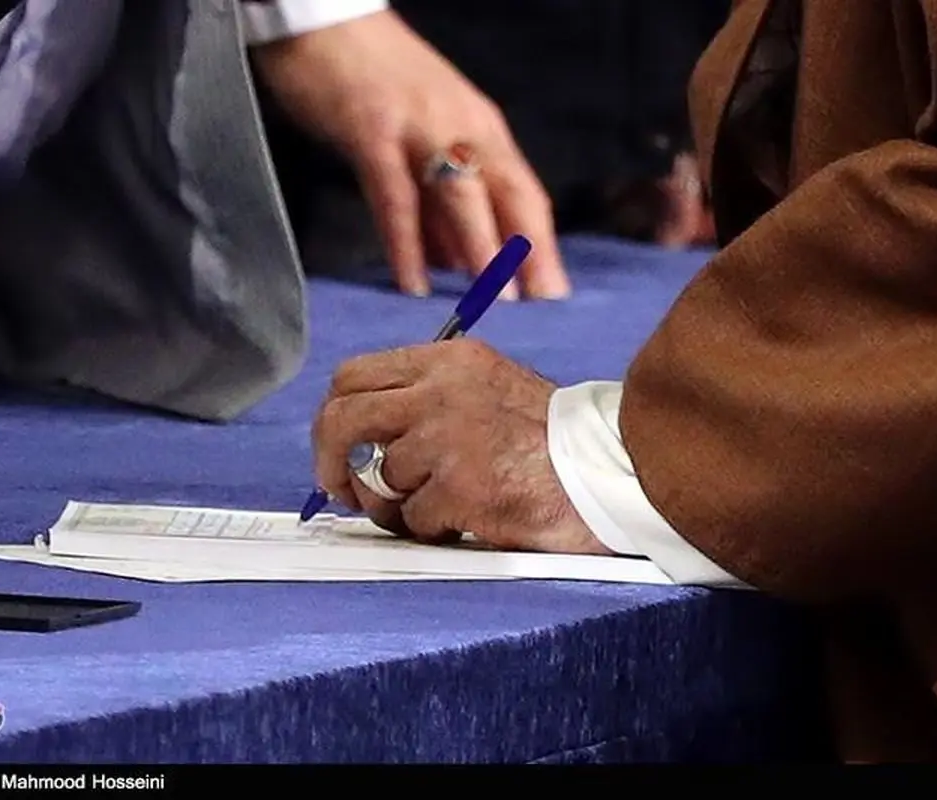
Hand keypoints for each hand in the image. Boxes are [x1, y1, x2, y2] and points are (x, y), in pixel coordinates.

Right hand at [251, 11, 569, 299]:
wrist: (323, 17)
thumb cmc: (376, 84)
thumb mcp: (425, 139)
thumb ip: (441, 201)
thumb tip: (460, 265)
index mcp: (482, 129)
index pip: (526, 195)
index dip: (544, 248)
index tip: (556, 300)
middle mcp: (463, 126)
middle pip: (511, 196)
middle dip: (530, 255)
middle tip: (543, 312)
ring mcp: (419, 127)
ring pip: (462, 195)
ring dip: (482, 251)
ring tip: (494, 304)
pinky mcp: (372, 131)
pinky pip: (395, 195)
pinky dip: (407, 243)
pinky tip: (413, 283)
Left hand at [311, 339, 607, 554]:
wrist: (606, 470)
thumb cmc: (547, 441)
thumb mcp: (486, 389)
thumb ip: (426, 399)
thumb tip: (359, 440)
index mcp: (448, 360)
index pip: (353, 376)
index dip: (333, 419)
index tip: (339, 452)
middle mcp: (442, 391)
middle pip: (342, 418)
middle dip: (330, 462)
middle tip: (343, 491)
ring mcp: (449, 438)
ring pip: (378, 479)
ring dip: (396, 506)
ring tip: (437, 508)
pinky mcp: (461, 486)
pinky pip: (412, 518)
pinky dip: (432, 528)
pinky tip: (467, 518)